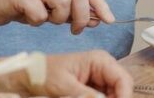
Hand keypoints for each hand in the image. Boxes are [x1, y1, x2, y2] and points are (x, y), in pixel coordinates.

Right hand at [0, 0, 115, 33]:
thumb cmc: (25, 4)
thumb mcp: (53, 5)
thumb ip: (74, 9)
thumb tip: (98, 18)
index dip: (101, 4)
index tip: (109, 20)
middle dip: (82, 17)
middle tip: (75, 30)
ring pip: (63, 4)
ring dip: (57, 19)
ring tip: (46, 19)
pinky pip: (40, 15)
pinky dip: (37, 22)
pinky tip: (29, 17)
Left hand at [1, 50, 131, 97]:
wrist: (29, 76)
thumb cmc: (44, 74)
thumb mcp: (64, 86)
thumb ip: (86, 95)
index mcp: (99, 60)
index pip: (123, 80)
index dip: (124, 96)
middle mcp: (104, 68)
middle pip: (122, 90)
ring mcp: (99, 80)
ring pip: (114, 95)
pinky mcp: (93, 90)